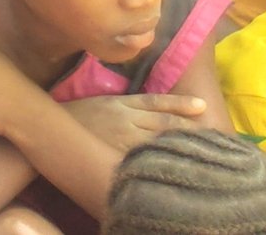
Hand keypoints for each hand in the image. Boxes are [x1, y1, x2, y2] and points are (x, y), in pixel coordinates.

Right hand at [65, 90, 209, 152]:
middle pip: (163, 122)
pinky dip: (158, 158)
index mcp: (122, 103)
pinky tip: (173, 163)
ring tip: (202, 149)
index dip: (180, 103)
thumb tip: (151, 109)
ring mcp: (122, 138)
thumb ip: (125, 106)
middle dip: (187, 127)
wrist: (52, 128)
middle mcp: (126, 119)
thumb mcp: (102, 103)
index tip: (202, 105)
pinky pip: (141, 156)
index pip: (157, 102)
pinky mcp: (116, 154)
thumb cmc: (77, 116)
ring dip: (178, 144)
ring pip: (156, 140)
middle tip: (212, 132)